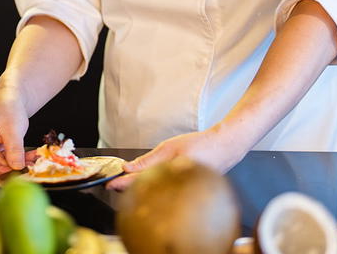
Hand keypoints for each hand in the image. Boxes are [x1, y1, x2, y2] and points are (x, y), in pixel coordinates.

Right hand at [0, 86, 29, 175]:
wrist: (12, 100)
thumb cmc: (8, 107)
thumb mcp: (12, 128)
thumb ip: (14, 149)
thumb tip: (17, 167)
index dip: (0, 171)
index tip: (16, 172)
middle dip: (12, 167)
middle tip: (29, 166)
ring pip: (2, 164)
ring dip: (18, 163)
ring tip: (33, 158)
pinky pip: (7, 160)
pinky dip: (18, 159)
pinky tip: (29, 156)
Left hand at [106, 126, 249, 190]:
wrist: (227, 146)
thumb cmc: (201, 145)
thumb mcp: (169, 148)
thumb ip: (147, 161)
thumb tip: (127, 169)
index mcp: (170, 174)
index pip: (140, 183)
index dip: (122, 184)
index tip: (110, 184)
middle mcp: (177, 186)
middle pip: (148, 190)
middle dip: (130, 187)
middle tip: (114, 182)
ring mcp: (183, 190)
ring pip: (157, 191)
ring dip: (142, 186)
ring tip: (129, 180)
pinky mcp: (187, 191)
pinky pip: (167, 190)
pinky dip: (156, 186)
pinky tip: (151, 182)